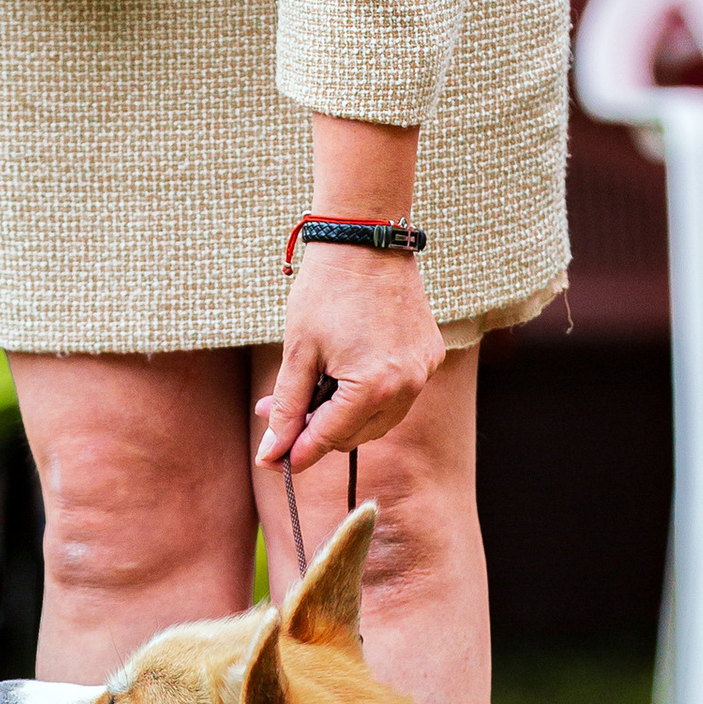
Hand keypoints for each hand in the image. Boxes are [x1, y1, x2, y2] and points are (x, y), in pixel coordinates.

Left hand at [257, 244, 444, 475]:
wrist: (365, 241)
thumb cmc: (325, 292)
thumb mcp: (297, 352)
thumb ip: (287, 408)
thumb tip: (272, 453)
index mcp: (372, 386)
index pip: (330, 438)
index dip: (297, 453)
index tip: (274, 462)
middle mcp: (407, 385)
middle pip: (355, 435)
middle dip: (317, 430)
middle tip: (282, 416)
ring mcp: (424, 371)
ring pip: (379, 420)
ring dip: (345, 416)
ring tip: (313, 391)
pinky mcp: (431, 356)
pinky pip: (399, 394)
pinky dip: (371, 395)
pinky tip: (346, 373)